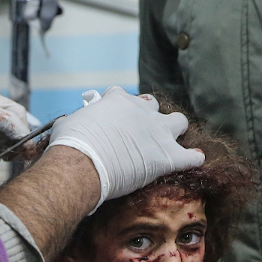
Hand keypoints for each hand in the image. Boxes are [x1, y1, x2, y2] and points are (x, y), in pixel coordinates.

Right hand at [48, 86, 203, 208]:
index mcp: (117, 100)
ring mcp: (157, 132)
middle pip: (153, 105)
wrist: (80, 165)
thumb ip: (79, 121)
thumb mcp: (68, 124)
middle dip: (149, 115)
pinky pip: (191, 156)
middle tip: (139, 130)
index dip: (118, 108)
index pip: (121, 96)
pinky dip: (193, 158)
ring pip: (179, 122)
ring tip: (170, 140)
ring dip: (176, 129)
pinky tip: (193, 160)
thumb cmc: (69, 145)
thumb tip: (72, 127)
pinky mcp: (167, 156)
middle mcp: (141, 111)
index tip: (111, 119)